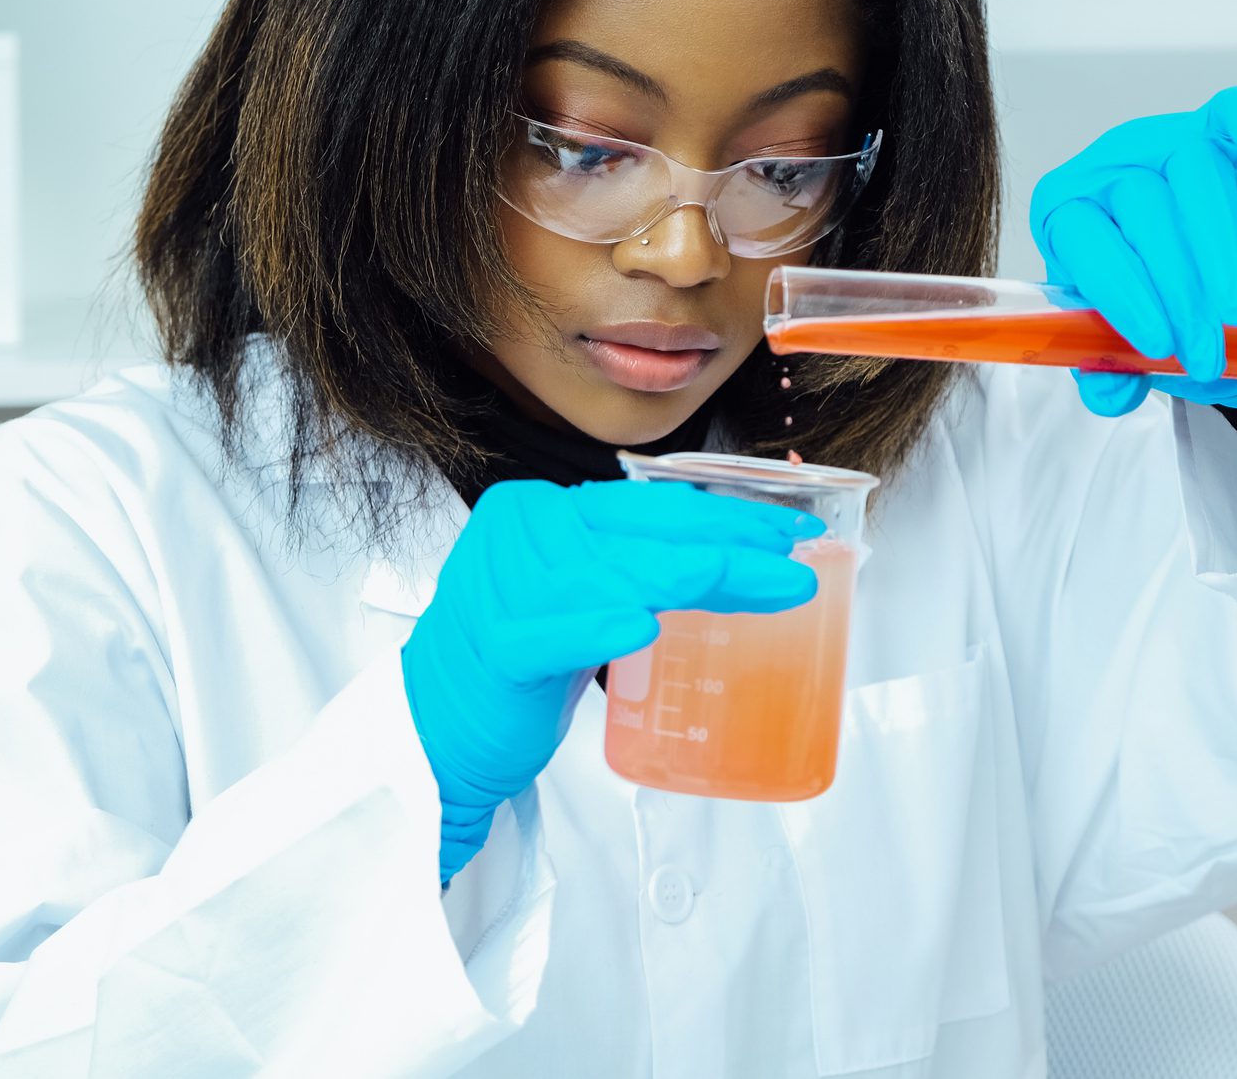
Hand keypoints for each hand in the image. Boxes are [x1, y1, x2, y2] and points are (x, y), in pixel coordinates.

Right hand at [401, 479, 821, 881]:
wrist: (437, 730)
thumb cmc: (516, 663)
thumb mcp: (577, 597)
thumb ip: (632, 567)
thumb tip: (731, 559)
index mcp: (535, 510)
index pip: (644, 506)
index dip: (723, 514)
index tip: (786, 530)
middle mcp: (517, 532)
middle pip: (643, 534)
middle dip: (734, 542)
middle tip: (799, 559)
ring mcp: (502, 586)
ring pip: (619, 576)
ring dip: (704, 579)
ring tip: (772, 591)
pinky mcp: (494, 646)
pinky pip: (558, 632)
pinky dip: (601, 630)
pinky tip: (642, 629)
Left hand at [1027, 86, 1236, 417]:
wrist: (1201, 274)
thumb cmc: (1148, 297)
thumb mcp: (1118, 340)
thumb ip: (1106, 369)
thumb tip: (1112, 391)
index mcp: (1064, 214)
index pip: (1086, 242)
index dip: (1124, 295)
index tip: (1159, 346)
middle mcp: (1107, 168)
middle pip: (1142, 211)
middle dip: (1179, 293)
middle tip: (1206, 352)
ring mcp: (1164, 140)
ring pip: (1194, 172)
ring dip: (1220, 251)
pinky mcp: (1219, 125)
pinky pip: (1232, 111)